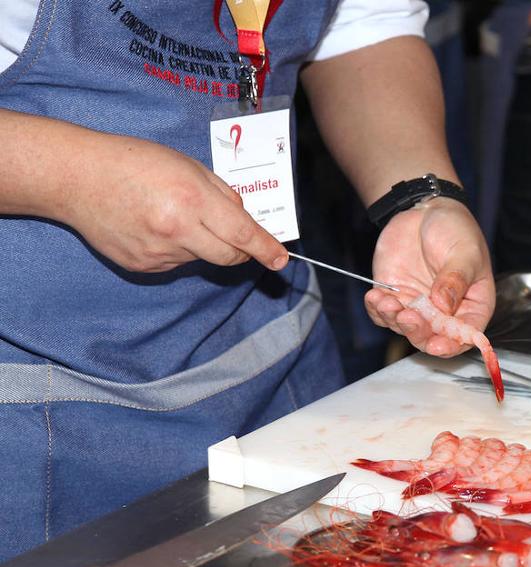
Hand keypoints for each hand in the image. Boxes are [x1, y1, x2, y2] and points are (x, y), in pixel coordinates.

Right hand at [65, 134, 287, 272]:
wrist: (76, 178)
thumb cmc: (133, 162)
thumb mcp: (187, 165)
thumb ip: (222, 194)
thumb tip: (244, 219)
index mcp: (192, 200)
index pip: (242, 235)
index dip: (266, 249)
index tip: (281, 260)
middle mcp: (177, 231)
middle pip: (229, 256)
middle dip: (240, 250)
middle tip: (234, 235)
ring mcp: (157, 253)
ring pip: (201, 258)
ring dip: (201, 242)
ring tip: (170, 213)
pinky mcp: (142, 266)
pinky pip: (176, 263)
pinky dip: (177, 248)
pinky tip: (153, 225)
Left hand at [365, 197, 495, 355]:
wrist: (425, 208)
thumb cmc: (456, 229)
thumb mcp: (465, 252)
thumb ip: (455, 280)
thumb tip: (443, 306)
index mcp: (472, 305)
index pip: (464, 336)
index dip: (451, 345)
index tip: (436, 346)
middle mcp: (445, 312)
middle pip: (431, 337)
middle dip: (417, 332)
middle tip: (407, 317)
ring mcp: (418, 306)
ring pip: (404, 328)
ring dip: (394, 320)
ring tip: (386, 301)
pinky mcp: (395, 296)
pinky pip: (383, 314)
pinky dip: (377, 310)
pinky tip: (374, 296)